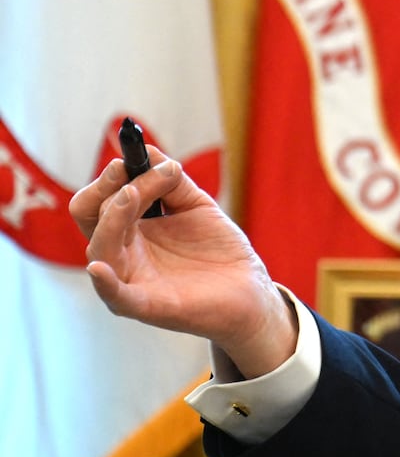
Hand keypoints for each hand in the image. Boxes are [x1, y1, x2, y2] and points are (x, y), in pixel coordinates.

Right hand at [69, 145, 296, 377]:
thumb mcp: (196, 206)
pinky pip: (117, 297)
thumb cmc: (219, 250)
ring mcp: (132, 280)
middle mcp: (123, 253)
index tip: (131, 156)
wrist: (250, 289)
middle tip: (126, 169)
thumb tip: (148, 151)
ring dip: (114, 216)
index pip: (101, 199)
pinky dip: (105, 283)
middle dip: (107, 189)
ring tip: (133, 193)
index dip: (112, 176)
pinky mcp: (148, 305)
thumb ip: (172, 182)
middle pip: (92, 218)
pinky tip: (98, 268)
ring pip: (101, 248)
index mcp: (130, 229)